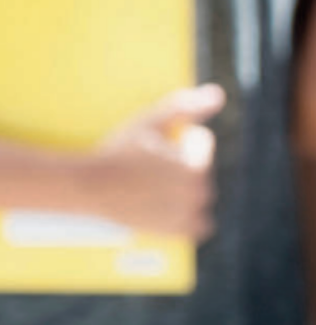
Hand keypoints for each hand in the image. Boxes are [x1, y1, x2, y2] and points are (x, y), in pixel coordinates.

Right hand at [82, 84, 225, 240]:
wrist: (88, 188)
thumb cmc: (119, 151)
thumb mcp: (151, 121)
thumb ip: (187, 107)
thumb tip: (219, 94)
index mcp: (196, 165)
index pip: (202, 142)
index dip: (180, 137)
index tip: (156, 143)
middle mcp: (197, 192)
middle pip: (201, 169)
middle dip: (183, 163)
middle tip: (152, 166)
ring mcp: (188, 214)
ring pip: (201, 195)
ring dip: (187, 189)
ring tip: (155, 185)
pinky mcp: (177, 231)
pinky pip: (201, 225)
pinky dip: (191, 217)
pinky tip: (169, 206)